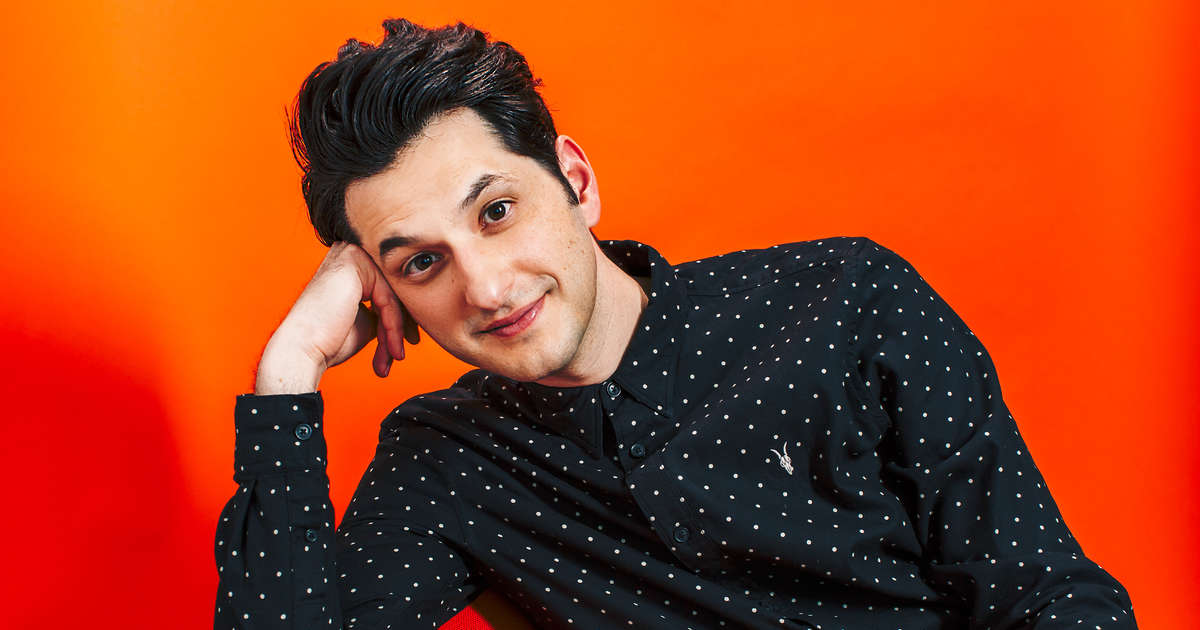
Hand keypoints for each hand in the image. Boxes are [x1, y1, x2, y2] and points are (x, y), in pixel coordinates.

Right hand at [254, 242, 419, 394]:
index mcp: (352, 266)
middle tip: (400, 352)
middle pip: (393, 289)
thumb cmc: (330, 340)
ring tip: (393, 356)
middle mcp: (350, 254)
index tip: (406, 343)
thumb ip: (385, 309)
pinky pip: (387, 297)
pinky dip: (392, 326)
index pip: (389, 289)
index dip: (401, 318)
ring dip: (395, 331)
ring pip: (392, 295)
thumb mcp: (367, 321)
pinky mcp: (354, 262)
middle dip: (401, 325)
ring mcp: (351, 254)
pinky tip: (391, 348)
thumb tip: (411, 313)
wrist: (304, 350)